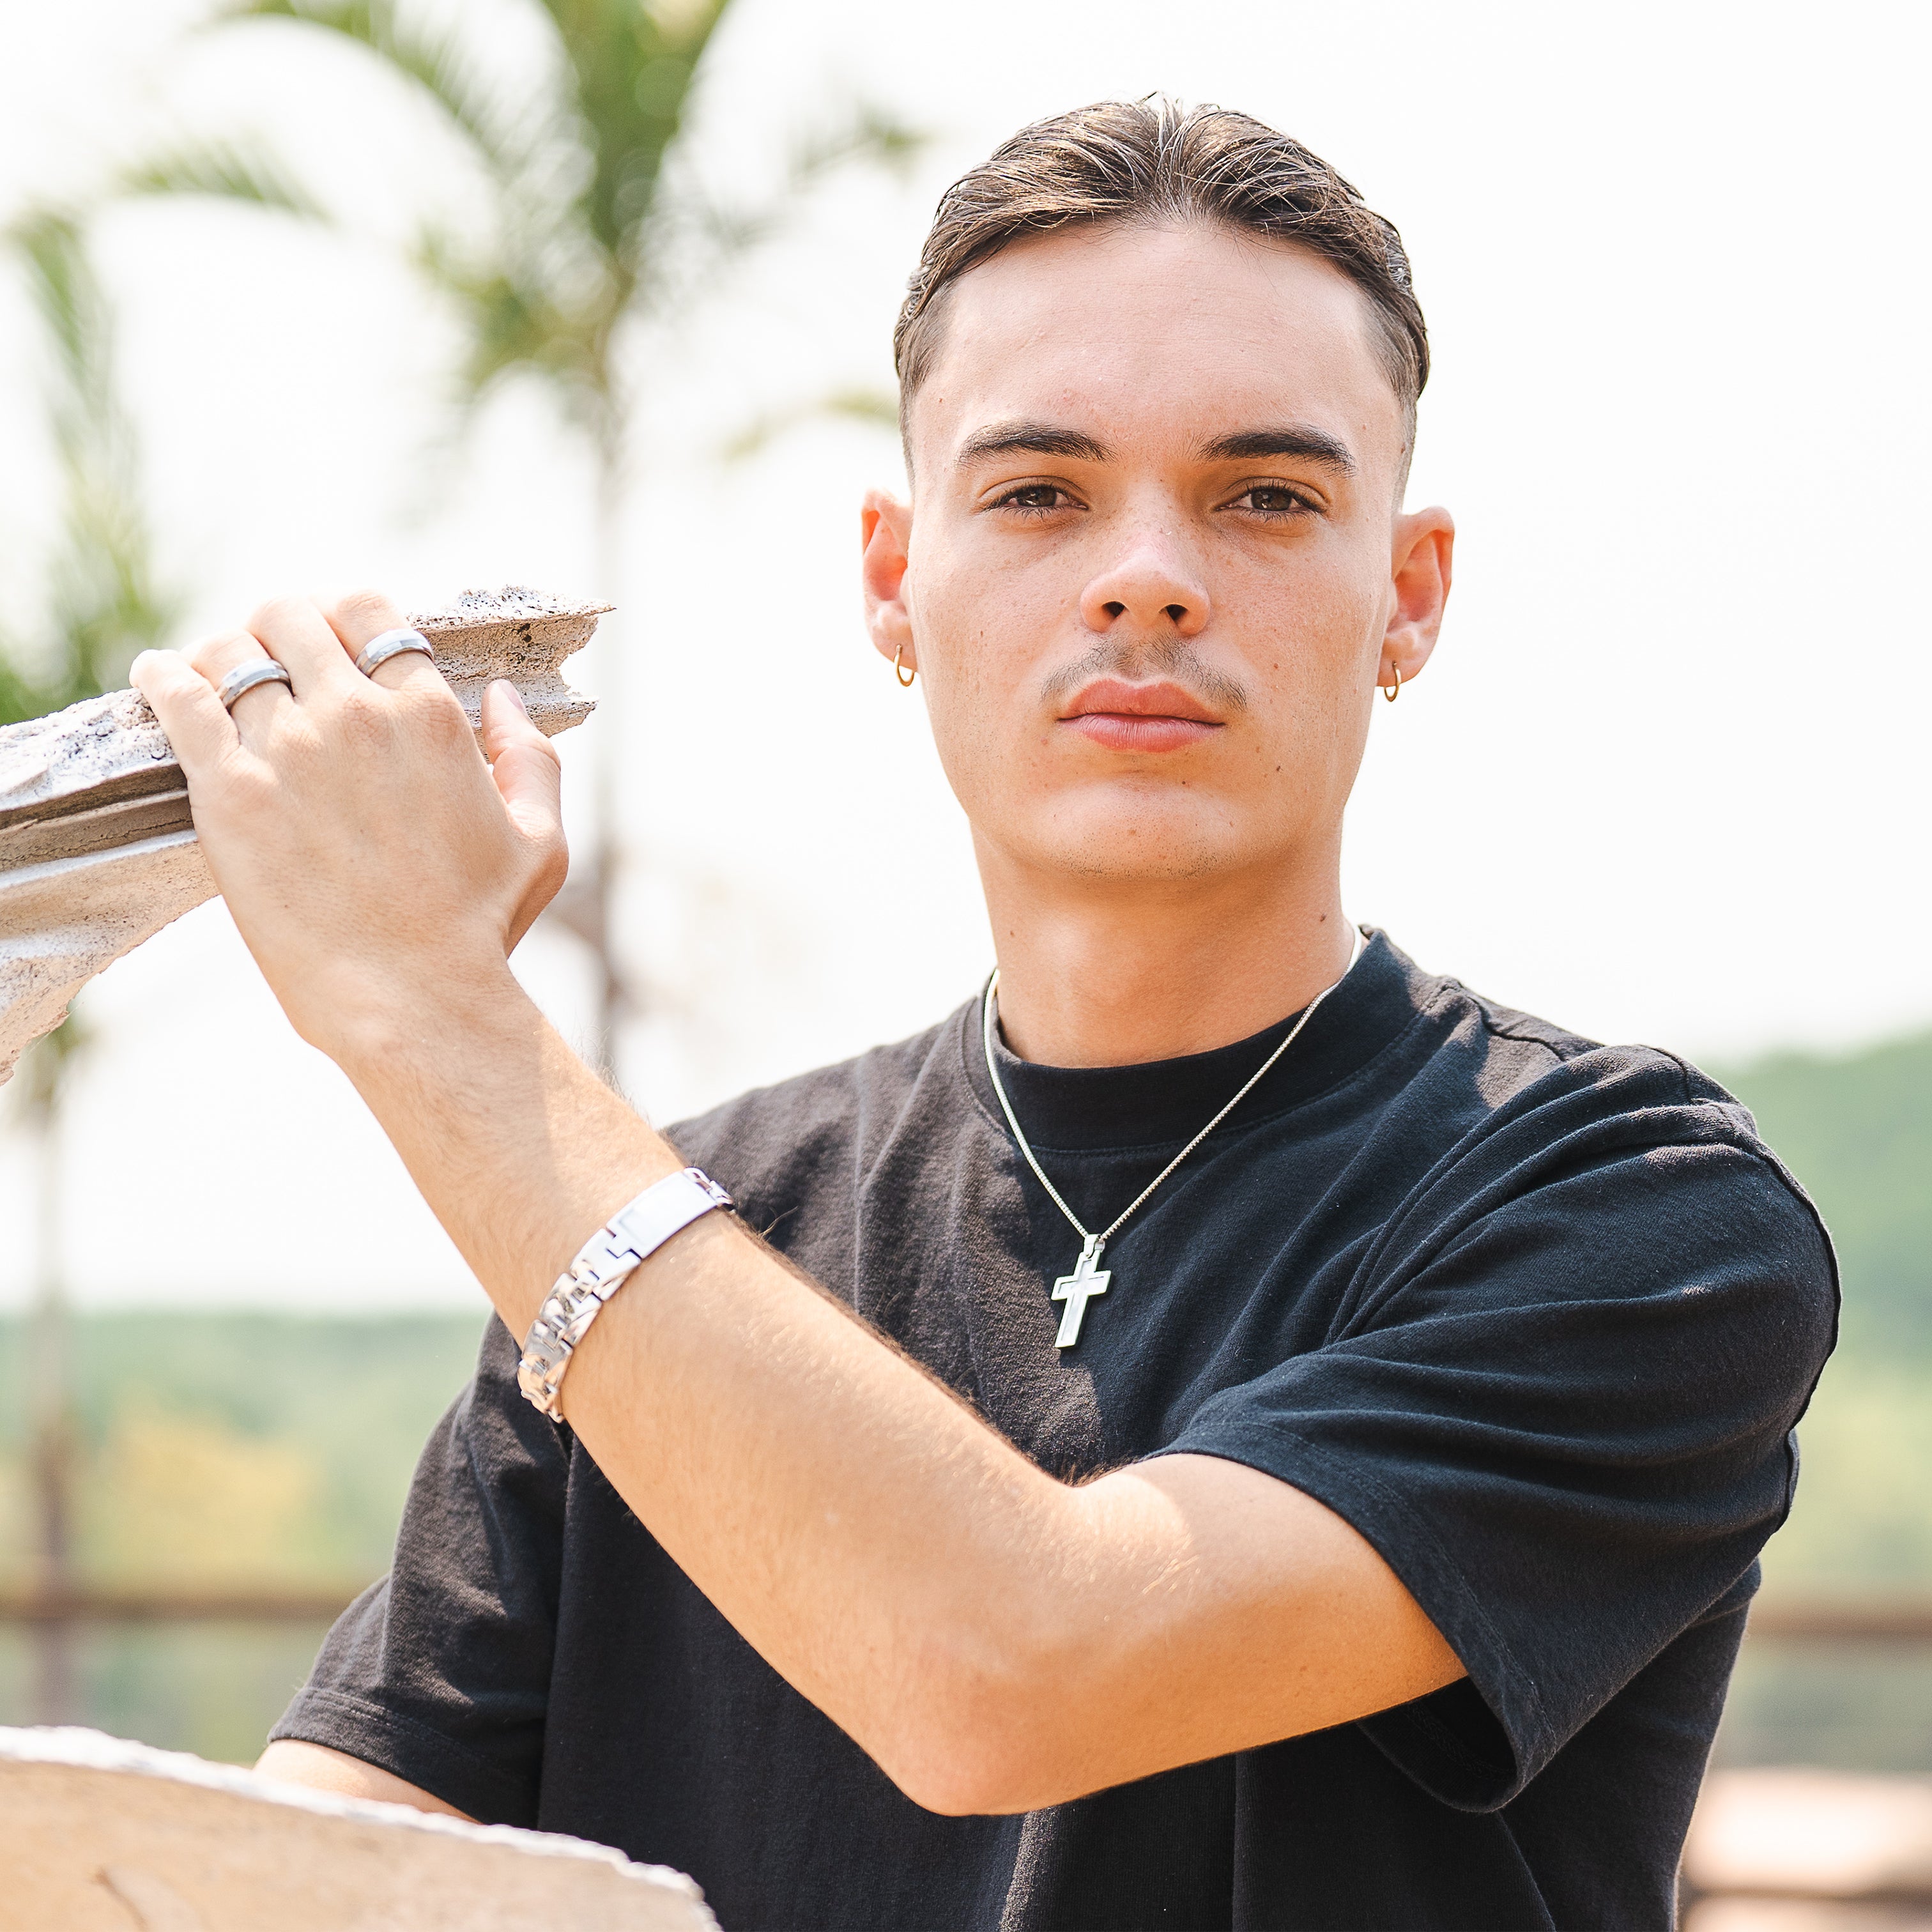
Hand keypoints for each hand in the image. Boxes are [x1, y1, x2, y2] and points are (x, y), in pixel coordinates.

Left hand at [131, 589, 567, 1063]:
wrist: (413, 999)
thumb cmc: (481, 930)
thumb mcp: (540, 840)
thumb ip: (530, 757)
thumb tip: (501, 699)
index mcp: (430, 715)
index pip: (369, 612)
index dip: (343, 617)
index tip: (329, 642)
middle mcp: (358, 715)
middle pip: (291, 615)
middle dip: (277, 626)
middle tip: (269, 658)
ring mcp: (289, 748)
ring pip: (228, 650)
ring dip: (221, 653)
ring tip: (213, 676)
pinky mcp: (230, 791)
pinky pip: (176, 696)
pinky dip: (161, 675)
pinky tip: (158, 677)